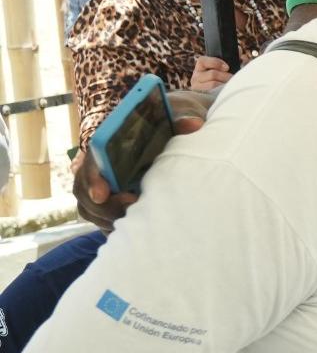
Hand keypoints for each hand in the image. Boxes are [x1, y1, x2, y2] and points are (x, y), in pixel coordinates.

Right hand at [76, 89, 209, 230]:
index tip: (102, 194)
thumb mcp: (171, 121)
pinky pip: (101, 221)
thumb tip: (195, 125)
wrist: (162, 134)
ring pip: (91, 210)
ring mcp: (97, 187)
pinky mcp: (106, 203)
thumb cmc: (164, 127)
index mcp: (103, 146)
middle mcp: (94, 168)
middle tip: (135, 206)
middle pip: (84, 193)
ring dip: (109, 219)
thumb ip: (180, 122)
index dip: (92, 180)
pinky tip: (136, 231)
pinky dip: (114, 228)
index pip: (88, 164)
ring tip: (138, 221)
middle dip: (106, 206)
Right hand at [187, 55, 230, 93]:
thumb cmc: (222, 79)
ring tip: (230, 85)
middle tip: (232, 78)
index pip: (203, 61)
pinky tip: (224, 91)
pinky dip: (220, 91)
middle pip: (212, 74)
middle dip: (225, 76)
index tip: (227, 67)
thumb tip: (238, 49)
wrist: (217, 96)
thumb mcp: (224, 68)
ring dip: (224, 84)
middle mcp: (196, 76)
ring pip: (213, 84)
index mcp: (200, 67)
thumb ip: (231, 58)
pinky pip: (212, 93)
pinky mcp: (200, 96)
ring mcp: (196, 86)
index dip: (216, 63)